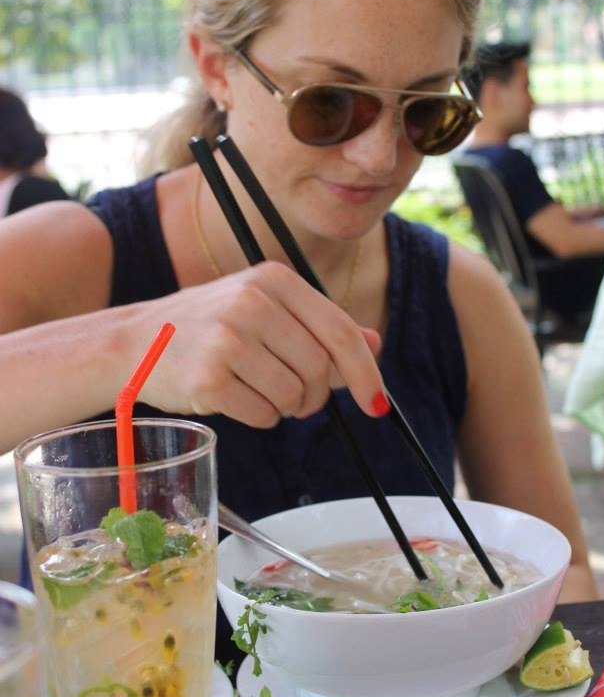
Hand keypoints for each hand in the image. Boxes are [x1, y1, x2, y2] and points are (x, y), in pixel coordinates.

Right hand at [134, 261, 386, 425]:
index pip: (338, 331)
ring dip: (287, 407)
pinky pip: (263, 415)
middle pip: (319, 369)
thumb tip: (374, 344)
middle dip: (316, 395)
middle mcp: (251, 303)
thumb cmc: (208, 327)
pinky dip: (261, 417)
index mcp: (273, 279)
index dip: (364, 372)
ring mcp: (227, 340)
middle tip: (299, 399)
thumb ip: (319, 324)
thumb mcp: (265, 308)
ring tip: (261, 392)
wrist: (135, 342)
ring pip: (294, 395)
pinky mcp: (208, 379)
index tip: (375, 402)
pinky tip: (238, 398)